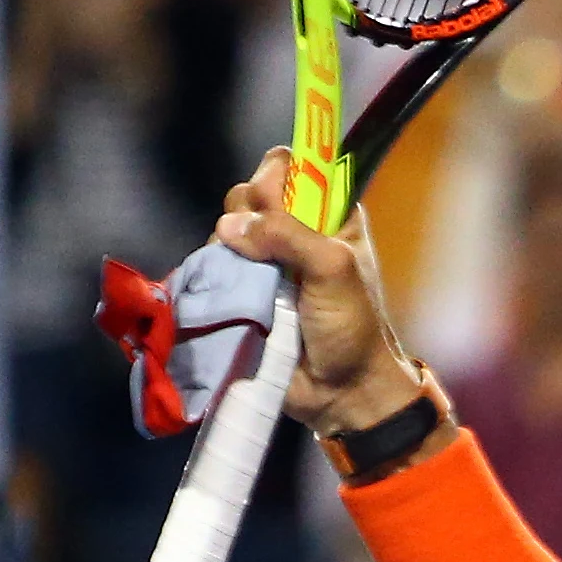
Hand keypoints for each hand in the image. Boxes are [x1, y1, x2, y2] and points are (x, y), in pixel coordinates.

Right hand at [210, 148, 422, 435]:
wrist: (341, 392)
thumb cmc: (352, 328)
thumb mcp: (334, 270)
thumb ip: (289, 236)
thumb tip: (232, 225)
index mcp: (329, 218)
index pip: (291, 168)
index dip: (276, 178)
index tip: (275, 204)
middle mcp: (294, 233)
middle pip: (249, 196)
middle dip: (246, 214)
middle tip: (261, 251)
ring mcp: (265, 264)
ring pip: (226, 231)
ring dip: (226, 249)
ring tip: (247, 281)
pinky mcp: (241, 293)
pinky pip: (212, 267)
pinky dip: (209, 273)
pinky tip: (218, 288)